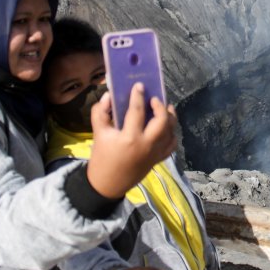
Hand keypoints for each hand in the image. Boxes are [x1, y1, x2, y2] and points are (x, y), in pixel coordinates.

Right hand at [86, 82, 177, 198]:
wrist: (107, 184)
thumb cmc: (102, 157)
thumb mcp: (98, 133)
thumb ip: (101, 112)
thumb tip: (108, 95)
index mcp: (129, 138)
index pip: (137, 111)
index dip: (138, 96)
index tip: (139, 85)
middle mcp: (146, 145)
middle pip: (162, 121)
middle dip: (160, 107)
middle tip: (154, 99)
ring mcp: (155, 153)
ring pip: (171, 132)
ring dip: (170, 118)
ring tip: (165, 108)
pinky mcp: (158, 159)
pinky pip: (171, 144)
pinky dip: (172, 133)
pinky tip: (166, 126)